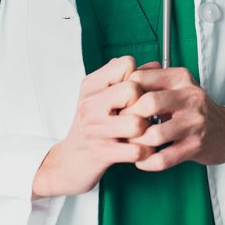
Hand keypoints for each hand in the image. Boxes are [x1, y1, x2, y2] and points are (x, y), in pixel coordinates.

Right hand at [31, 56, 150, 197]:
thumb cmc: (93, 125)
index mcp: (92, 85)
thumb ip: (129, 77)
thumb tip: (155, 65)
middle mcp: (89, 104)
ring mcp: (94, 129)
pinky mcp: (100, 153)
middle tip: (141, 116)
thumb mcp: (104, 94)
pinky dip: (145, 152)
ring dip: (146, 132)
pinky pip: (136, 150)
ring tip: (141, 134)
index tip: (134, 95)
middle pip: (133, 90)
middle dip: (144, 105)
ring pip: (137, 123)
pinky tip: (140, 149)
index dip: (139, 78)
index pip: (127, 64)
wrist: (69, 160)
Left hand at [125, 66, 224, 171]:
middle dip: (128, 119)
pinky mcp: (197, 146)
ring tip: (132, 146)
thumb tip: (117, 82)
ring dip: (136, 145)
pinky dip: (147, 163)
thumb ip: (151, 81)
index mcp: (180, 78)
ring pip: (153, 135)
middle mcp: (190, 96)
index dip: (123, 95)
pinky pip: (163, 159)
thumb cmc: (193, 109)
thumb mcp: (177, 86)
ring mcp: (195, 122)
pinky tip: (143, 160)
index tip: (118, 107)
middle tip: (122, 128)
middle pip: (146, 104)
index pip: (139, 79)